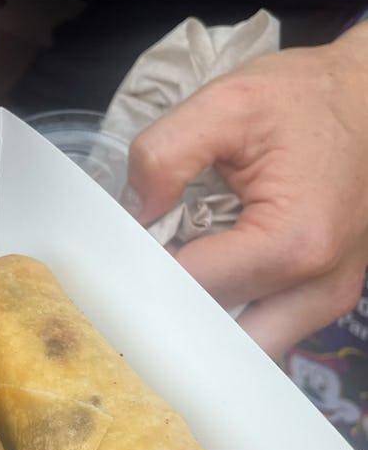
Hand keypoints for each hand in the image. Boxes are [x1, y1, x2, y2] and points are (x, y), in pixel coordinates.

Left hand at [124, 32, 367, 356]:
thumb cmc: (305, 99)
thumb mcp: (226, 103)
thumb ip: (165, 154)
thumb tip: (134, 212)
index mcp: (295, 243)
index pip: (194, 290)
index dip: (147, 274)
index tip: (120, 253)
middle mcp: (320, 288)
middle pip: (221, 341)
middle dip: (173, 317)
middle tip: (140, 278)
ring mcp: (330, 301)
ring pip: (246, 349)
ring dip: (202, 325)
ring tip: (174, 278)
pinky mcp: (327, 299)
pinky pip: (266, 330)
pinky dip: (230, 318)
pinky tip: (206, 281)